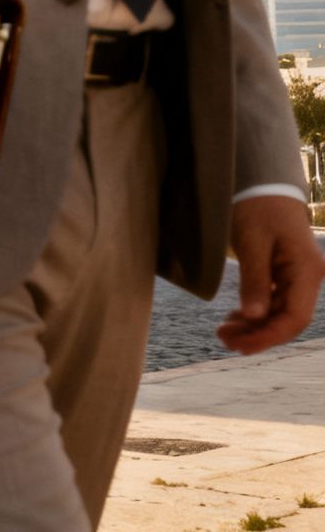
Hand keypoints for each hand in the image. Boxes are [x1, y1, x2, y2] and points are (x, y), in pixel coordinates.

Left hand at [218, 195, 324, 354]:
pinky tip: (234, 320)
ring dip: (254, 327)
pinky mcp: (284, 275)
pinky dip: (254, 313)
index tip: (241, 346)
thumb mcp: (251, 242)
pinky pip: (273, 302)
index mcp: (307, 270)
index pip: (295, 316)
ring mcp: (298, 277)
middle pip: (288, 319)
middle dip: (258, 335)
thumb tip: (254, 317)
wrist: (264, 185)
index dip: (269, 336)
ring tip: (224, 334)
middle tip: (224, 341)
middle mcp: (308, 277)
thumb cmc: (258, 207)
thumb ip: (254, 280)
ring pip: (280, 313)